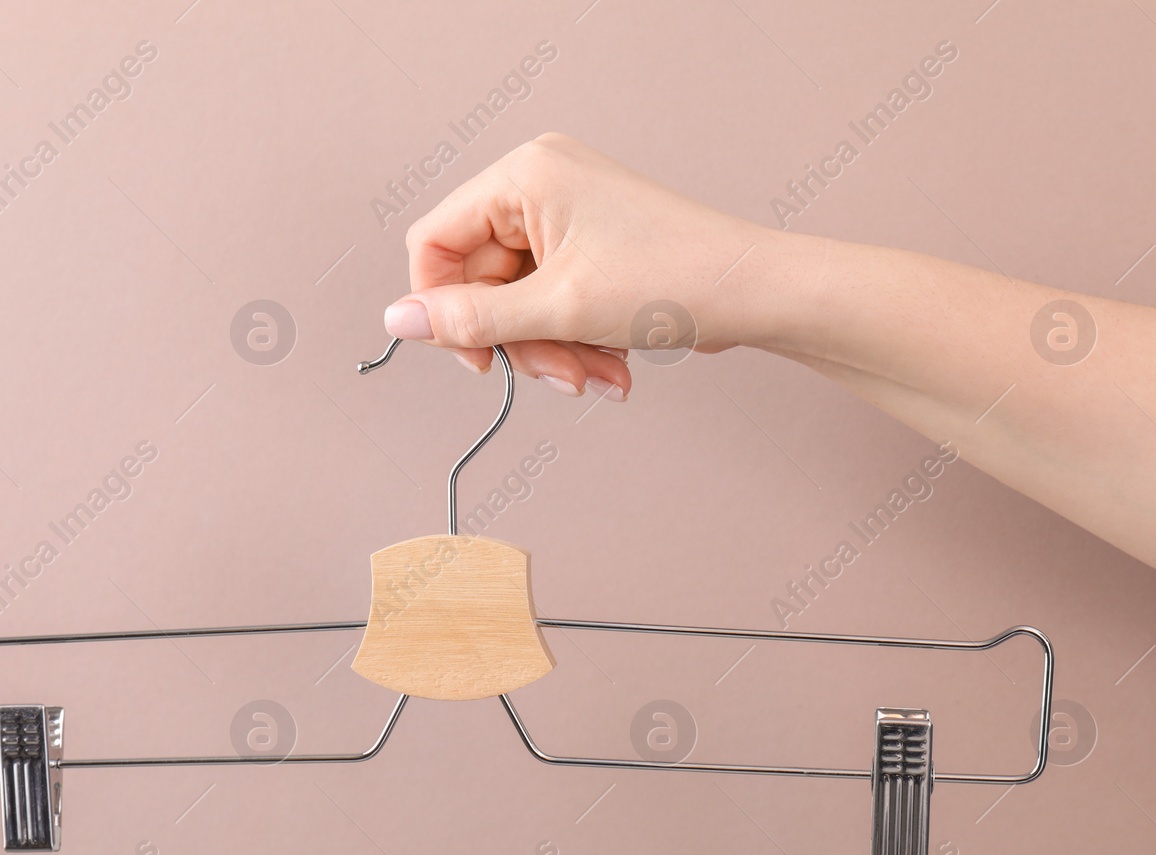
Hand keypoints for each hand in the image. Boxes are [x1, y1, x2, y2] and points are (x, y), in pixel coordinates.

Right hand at [385, 133, 817, 399]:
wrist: (758, 292)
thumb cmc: (675, 277)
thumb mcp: (558, 308)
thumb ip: (471, 319)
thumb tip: (397, 321)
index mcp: (523, 176)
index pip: (436, 242)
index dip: (442, 307)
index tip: (473, 359)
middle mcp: (540, 185)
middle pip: (481, 281)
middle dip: (520, 341)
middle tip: (558, 376)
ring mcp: (567, 216)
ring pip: (518, 303)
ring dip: (552, 351)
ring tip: (597, 376)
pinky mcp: (590, 247)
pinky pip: (551, 302)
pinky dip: (575, 341)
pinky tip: (613, 366)